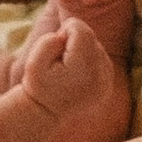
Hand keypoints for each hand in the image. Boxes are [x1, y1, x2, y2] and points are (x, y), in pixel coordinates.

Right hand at [13, 13, 132, 141]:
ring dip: (80, 52)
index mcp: (84, 68)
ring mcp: (107, 80)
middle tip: (60, 63)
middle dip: (73, 42)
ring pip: (95, 46)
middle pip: (89, 36)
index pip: (79, 28)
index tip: (55, 52)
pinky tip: (76, 76)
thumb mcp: (33, 63)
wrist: (45, 113)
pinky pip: (100, 58)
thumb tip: (69, 34)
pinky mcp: (108, 83)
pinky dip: (88, 61)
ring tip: (67, 71)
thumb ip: (49, 42)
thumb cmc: (38, 86)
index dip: (63, 33)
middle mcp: (100, 74)